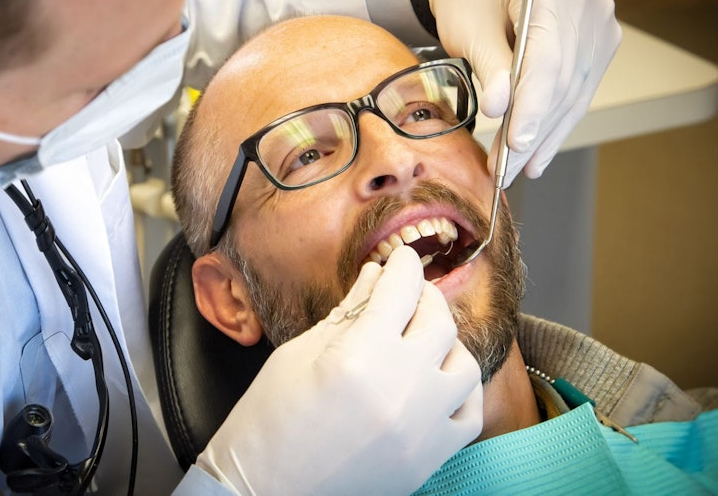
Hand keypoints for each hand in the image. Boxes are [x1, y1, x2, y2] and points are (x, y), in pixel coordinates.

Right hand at [196, 246, 482, 494]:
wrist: (265, 490)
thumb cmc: (269, 421)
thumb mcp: (298, 354)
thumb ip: (346, 314)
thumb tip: (374, 278)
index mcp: (357, 357)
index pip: (399, 291)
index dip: (402, 266)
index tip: (400, 260)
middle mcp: (398, 389)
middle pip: (438, 321)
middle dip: (424, 296)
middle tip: (408, 292)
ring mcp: (419, 428)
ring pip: (463, 364)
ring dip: (446, 343)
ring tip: (421, 339)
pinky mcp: (428, 459)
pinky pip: (468, 415)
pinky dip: (458, 392)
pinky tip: (435, 383)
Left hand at [429, 0, 621, 181]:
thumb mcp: (468, 29)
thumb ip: (488, 66)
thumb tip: (500, 110)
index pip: (548, 58)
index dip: (532, 106)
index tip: (515, 143)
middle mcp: (586, 1)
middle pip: (563, 79)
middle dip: (533, 130)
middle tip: (506, 168)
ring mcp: (598, 22)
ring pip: (574, 92)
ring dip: (545, 135)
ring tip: (518, 168)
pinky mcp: (598, 44)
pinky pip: (578, 91)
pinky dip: (555, 124)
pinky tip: (538, 153)